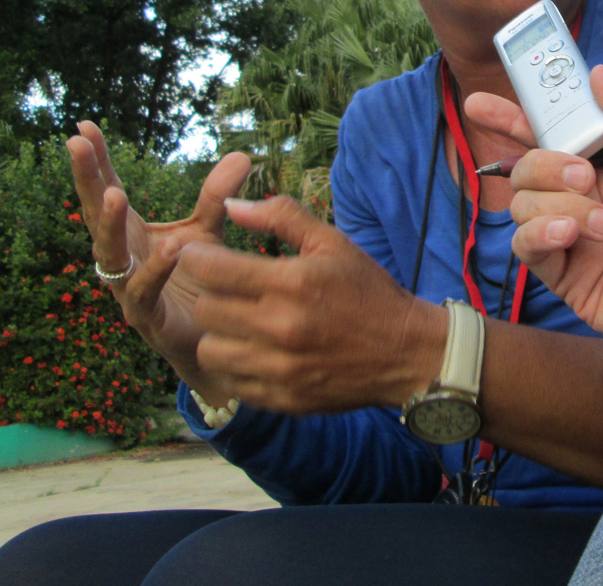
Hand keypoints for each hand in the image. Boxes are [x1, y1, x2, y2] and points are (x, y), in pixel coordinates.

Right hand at [66, 121, 249, 373]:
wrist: (213, 343)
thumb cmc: (199, 282)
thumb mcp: (205, 232)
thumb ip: (216, 197)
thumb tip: (242, 155)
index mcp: (130, 234)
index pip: (106, 188)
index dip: (96, 161)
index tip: (84, 126)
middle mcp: (121, 259)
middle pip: (96, 214)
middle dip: (86, 179)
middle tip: (77, 144)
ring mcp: (127, 289)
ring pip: (109, 256)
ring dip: (110, 226)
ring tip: (116, 195)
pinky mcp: (146, 318)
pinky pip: (143, 292)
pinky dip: (155, 270)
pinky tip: (170, 248)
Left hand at [181, 196, 444, 415]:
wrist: (406, 352)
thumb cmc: (368, 291)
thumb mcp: (333, 242)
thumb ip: (281, 217)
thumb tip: (231, 204)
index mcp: (291, 283)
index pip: (211, 270)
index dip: (196, 259)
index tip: (200, 256)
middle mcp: (280, 328)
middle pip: (205, 309)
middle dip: (210, 294)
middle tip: (227, 289)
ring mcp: (279, 368)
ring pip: (209, 350)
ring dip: (217, 333)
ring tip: (237, 323)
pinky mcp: (282, 398)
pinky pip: (231, 382)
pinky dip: (234, 366)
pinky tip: (253, 351)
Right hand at [464, 65, 602, 390]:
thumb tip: (599, 75)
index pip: (556, 133)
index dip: (516, 117)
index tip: (481, 104)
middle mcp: (590, 200)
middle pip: (530, 166)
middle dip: (545, 162)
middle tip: (584, 174)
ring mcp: (577, 241)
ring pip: (523, 205)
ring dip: (556, 203)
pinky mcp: (569, 280)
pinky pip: (527, 249)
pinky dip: (539, 234)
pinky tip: (570, 236)